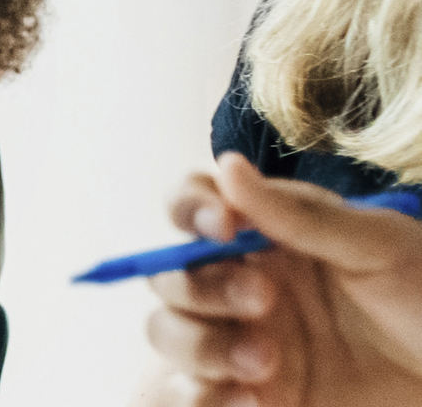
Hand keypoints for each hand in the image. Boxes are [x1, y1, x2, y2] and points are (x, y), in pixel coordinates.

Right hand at [140, 154, 421, 404]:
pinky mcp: (249, 395)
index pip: (193, 205)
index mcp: (267, 236)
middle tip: (262, 301)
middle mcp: (242, 284)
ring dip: (200, 347)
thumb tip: (227, 166)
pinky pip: (187, 395)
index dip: (189, 208)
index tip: (222, 227)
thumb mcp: (380, 246)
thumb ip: (301, 213)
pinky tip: (250, 399)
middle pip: (170, 275)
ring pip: (168, 334)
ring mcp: (240, 341)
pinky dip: (199, 398)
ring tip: (263, 364)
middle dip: (202, 289)